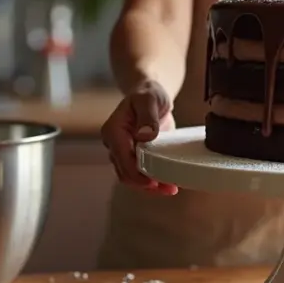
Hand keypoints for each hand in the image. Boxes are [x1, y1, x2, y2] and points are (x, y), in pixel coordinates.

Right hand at [101, 80, 178, 195]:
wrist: (151, 95)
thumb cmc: (148, 93)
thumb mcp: (149, 99)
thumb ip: (147, 116)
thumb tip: (145, 135)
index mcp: (113, 130)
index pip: (121, 156)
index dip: (135, 172)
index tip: (151, 181)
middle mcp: (115, 144)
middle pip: (125, 172)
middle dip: (144, 183)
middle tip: (166, 188)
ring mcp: (124, 153)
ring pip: (132, 177)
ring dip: (150, 187)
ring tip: (170, 189)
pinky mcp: (136, 157)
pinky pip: (141, 174)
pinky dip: (154, 181)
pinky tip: (168, 184)